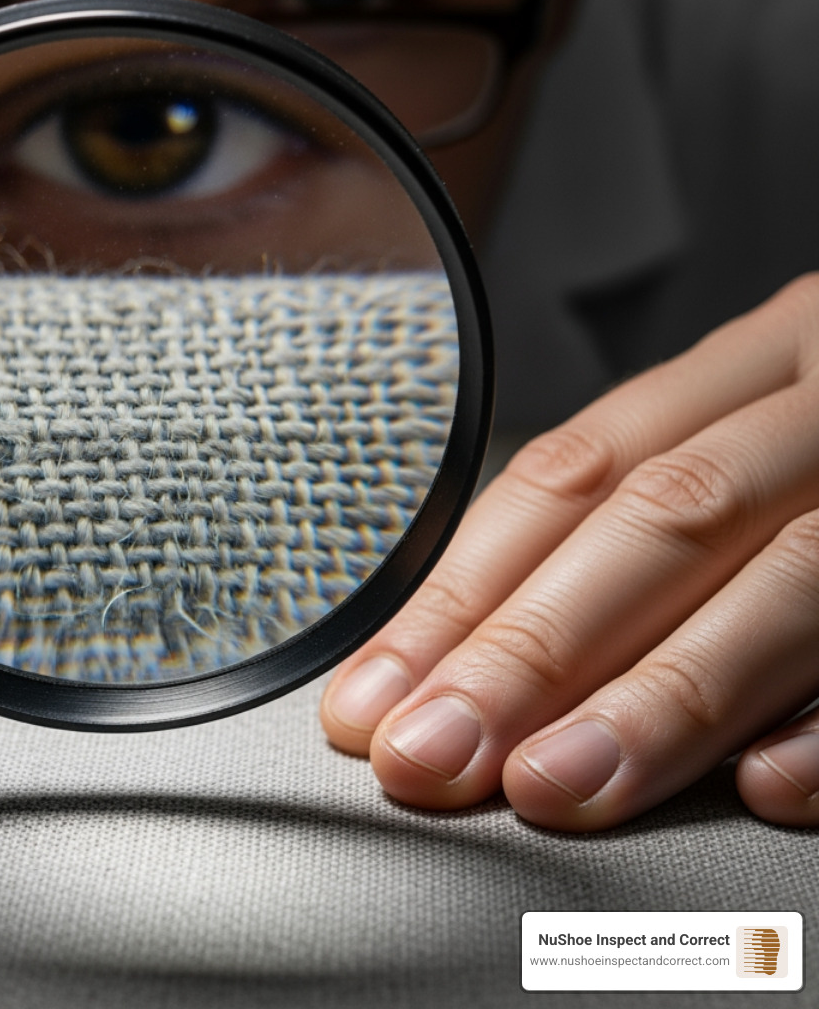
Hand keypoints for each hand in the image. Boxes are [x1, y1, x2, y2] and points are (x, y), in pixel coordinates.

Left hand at [320, 273, 818, 829]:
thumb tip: (474, 657)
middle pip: (661, 524)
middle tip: (428, 760)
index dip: (462, 592)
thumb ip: (655, 526)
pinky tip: (768, 786)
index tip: (373, 699)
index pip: (573, 477)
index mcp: (763, 365)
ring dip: (666, 696)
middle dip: (529, 651)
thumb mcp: (772, 435)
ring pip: (793, 578)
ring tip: (554, 786)